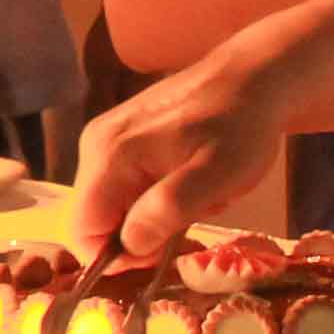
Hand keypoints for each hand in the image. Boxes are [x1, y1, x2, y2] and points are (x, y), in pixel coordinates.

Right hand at [67, 61, 287, 264]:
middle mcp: (95, 145)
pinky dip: (154, 196)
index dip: (116, 255)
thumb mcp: (215, 176)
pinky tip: (187, 180)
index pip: (81, 229)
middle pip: (95, 219)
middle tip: (188, 218)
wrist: (252, 78)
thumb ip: (167, 210)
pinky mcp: (121, 137)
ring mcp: (106, 138)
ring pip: (112, 205)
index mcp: (110, 155)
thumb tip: (128, 246)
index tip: (161, 252)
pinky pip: (124, 187)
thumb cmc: (239, 128)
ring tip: (195, 196)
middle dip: (139, 234)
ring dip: (151, 216)